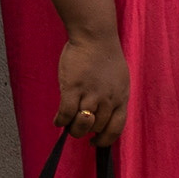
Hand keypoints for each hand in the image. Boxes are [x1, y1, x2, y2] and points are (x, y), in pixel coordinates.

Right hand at [51, 28, 131, 144]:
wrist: (94, 35)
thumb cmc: (104, 54)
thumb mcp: (118, 79)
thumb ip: (112, 96)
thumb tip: (103, 110)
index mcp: (121, 98)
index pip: (116, 129)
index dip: (105, 140)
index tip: (95, 141)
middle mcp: (108, 99)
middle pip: (96, 128)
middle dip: (86, 131)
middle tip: (77, 127)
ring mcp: (91, 94)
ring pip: (82, 124)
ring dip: (73, 128)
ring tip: (67, 124)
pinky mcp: (73, 88)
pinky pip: (66, 113)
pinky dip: (60, 120)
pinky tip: (57, 120)